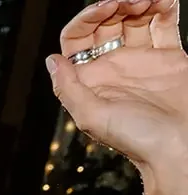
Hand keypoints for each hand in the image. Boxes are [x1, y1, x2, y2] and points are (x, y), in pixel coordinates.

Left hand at [49, 0, 187, 174]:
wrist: (180, 146)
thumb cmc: (136, 139)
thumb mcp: (92, 116)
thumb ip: (69, 88)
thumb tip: (52, 60)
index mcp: (90, 79)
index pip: (77, 39)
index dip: (86, 19)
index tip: (105, 8)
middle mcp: (113, 67)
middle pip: (105, 24)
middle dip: (113, 6)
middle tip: (128, 1)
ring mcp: (141, 60)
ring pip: (134, 20)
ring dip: (138, 3)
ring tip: (148, 1)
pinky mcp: (169, 57)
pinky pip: (164, 24)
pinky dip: (164, 7)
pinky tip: (164, 2)